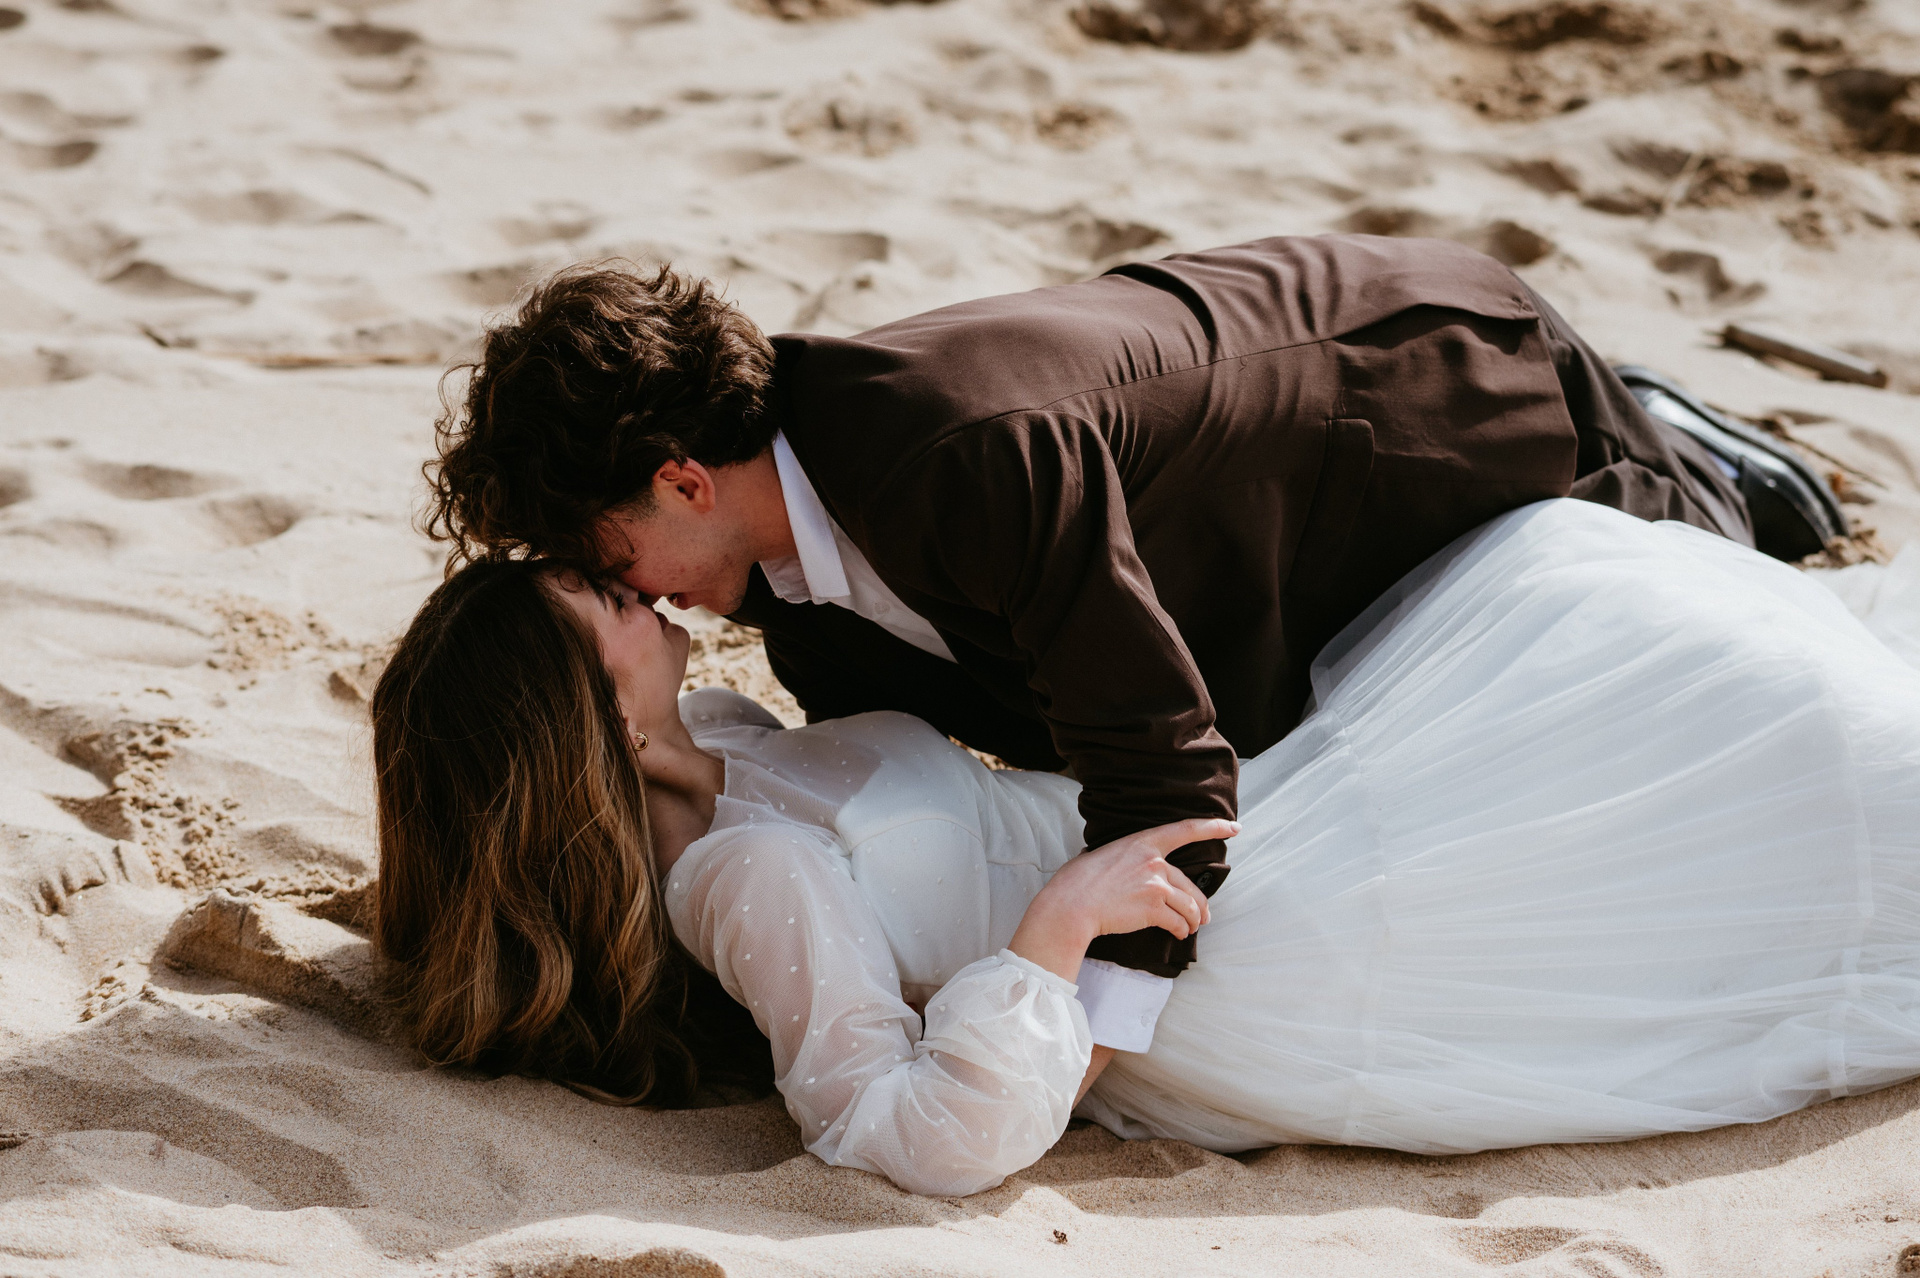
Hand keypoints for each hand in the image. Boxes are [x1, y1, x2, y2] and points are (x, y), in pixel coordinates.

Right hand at [1009, 817, 1238, 982]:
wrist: (1071, 905)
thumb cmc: (1077, 881)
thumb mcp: (1103, 855)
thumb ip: (1123, 858)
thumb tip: (1119, 866)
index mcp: (1142, 842)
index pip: (1185, 829)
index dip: (1213, 827)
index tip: (1234, 827)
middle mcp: (1153, 861)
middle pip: (1190, 884)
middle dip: (1200, 904)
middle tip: (1204, 917)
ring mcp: (1155, 884)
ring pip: (1189, 905)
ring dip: (1194, 921)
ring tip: (1191, 929)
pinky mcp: (1153, 908)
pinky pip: (1178, 922)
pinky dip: (1180, 931)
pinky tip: (1177, 935)